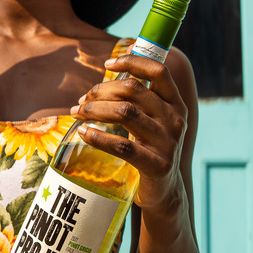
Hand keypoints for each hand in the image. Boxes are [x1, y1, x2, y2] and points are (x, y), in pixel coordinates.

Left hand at [70, 54, 188, 211]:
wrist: (164, 191)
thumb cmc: (150, 148)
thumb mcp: (151, 120)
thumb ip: (139, 97)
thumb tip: (114, 65)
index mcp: (175, 104)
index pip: (159, 71)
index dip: (133, 61)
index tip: (107, 64)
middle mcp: (175, 119)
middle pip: (133, 90)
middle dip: (101, 90)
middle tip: (81, 100)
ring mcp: (168, 142)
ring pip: (125, 112)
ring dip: (94, 109)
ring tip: (77, 113)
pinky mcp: (157, 164)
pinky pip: (122, 146)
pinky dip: (98, 136)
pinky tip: (83, 132)